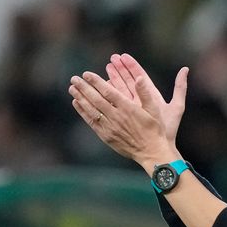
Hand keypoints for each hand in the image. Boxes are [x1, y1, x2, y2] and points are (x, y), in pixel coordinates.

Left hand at [68, 59, 188, 169]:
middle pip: (96, 99)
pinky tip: (77, 103)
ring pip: (92, 110)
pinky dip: (83, 112)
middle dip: (84, 88)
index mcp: (128, 108)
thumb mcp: (154, 110)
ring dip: (80, 98)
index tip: (87, 74)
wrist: (150, 152)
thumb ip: (145, 93)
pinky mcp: (106, 136)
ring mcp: (110, 127)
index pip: (108, 91)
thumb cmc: (154, 129)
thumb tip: (140, 78)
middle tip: (74, 78)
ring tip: (72, 88)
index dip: (96, 82)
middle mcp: (117, 117)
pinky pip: (91, 122)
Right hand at [106, 54, 186, 142]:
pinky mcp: (125, 116)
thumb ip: (180, 87)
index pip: (140, 77)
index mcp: (152, 97)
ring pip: (120, 91)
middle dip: (120, 70)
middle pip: (128, 81)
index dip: (132, 66)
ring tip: (105, 68)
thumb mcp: (177, 107)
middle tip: (111, 58)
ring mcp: (132, 108)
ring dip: (112, 80)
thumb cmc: (168, 129)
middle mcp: (141, 101)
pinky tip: (101, 88)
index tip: (123, 56)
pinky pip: (114, 104)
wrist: (158, 148)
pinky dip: (108, 96)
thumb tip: (185, 69)